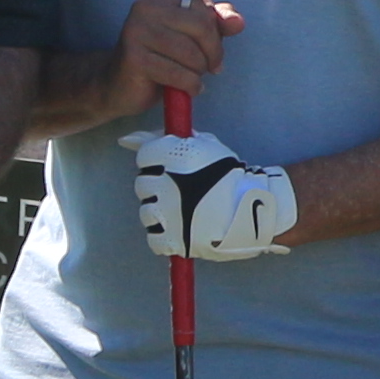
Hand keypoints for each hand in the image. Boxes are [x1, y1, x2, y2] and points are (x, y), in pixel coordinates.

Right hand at [115, 0, 241, 106]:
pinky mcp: (134, 58)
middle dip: (212, 53)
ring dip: (198, 72)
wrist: (118, 85)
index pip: (205, 9)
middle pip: (202, 27)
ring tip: (191, 77)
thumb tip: (238, 22)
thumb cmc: (158, 57)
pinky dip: (189, 85)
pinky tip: (185, 89)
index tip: (211, 51)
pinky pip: (179, 73)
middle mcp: (145, 7)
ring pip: (191, 53)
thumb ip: (215, 24)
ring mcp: (136, 31)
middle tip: (209, 68)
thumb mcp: (190, 37)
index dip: (216, 34)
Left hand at [132, 126, 298, 259]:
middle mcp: (165, 183)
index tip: (173, 170)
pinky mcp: (173, 239)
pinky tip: (181, 229)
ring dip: (161, 211)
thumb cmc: (229, 174)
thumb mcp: (202, 146)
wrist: (253, 207)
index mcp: (172, 156)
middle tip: (181, 192)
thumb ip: (164, 139)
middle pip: (143, 184)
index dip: (158, 163)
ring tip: (184, 212)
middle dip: (159, 187)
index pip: (144, 157)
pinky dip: (165, 236)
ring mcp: (167, 212)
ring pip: (146, 212)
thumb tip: (126, 140)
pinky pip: (154, 239)